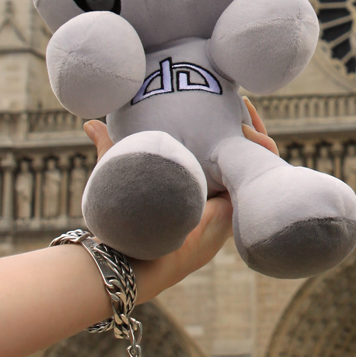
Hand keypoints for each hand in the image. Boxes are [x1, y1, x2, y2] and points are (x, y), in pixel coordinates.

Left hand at [82, 102, 278, 300]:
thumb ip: (111, 147)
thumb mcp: (122, 172)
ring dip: (259, 137)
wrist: (138, 255)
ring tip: (245, 118)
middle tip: (244, 102)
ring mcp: (232, 201)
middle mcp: (217, 193)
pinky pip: (263, 175)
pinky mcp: (240, 208)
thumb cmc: (125, 220)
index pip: (222, 150)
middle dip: (250, 126)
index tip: (227, 100)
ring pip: (259, 162)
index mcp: (195, 185)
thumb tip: (91, 123)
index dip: (229, 126)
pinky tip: (253, 136)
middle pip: (245, 154)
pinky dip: (264, 152)